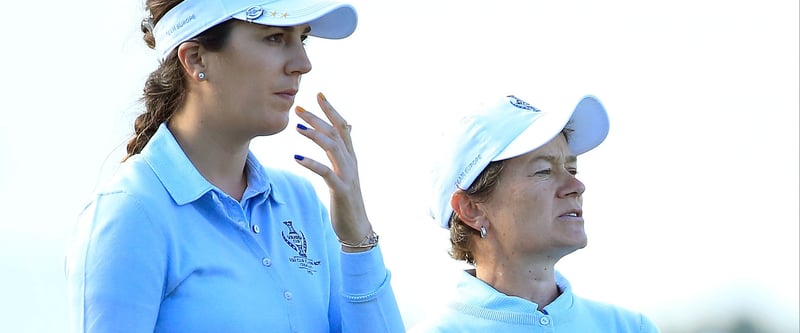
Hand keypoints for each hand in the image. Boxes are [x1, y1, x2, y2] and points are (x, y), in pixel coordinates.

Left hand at [294, 92, 372, 251]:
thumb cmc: (347, 201)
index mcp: (351, 157)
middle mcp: (351, 162)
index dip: (332, 110)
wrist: (357, 227)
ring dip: (315, 136)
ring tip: (298, 127)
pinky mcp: (342, 190)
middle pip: (336, 133)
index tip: (319, 94)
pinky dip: (312, 163)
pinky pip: (326, 173)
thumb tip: (346, 133)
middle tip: (298, 107)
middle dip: (318, 118)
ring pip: (333, 148)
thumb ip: (342, 154)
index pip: (343, 127)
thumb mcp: (345, 174)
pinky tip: (297, 157)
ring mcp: (348, 175)